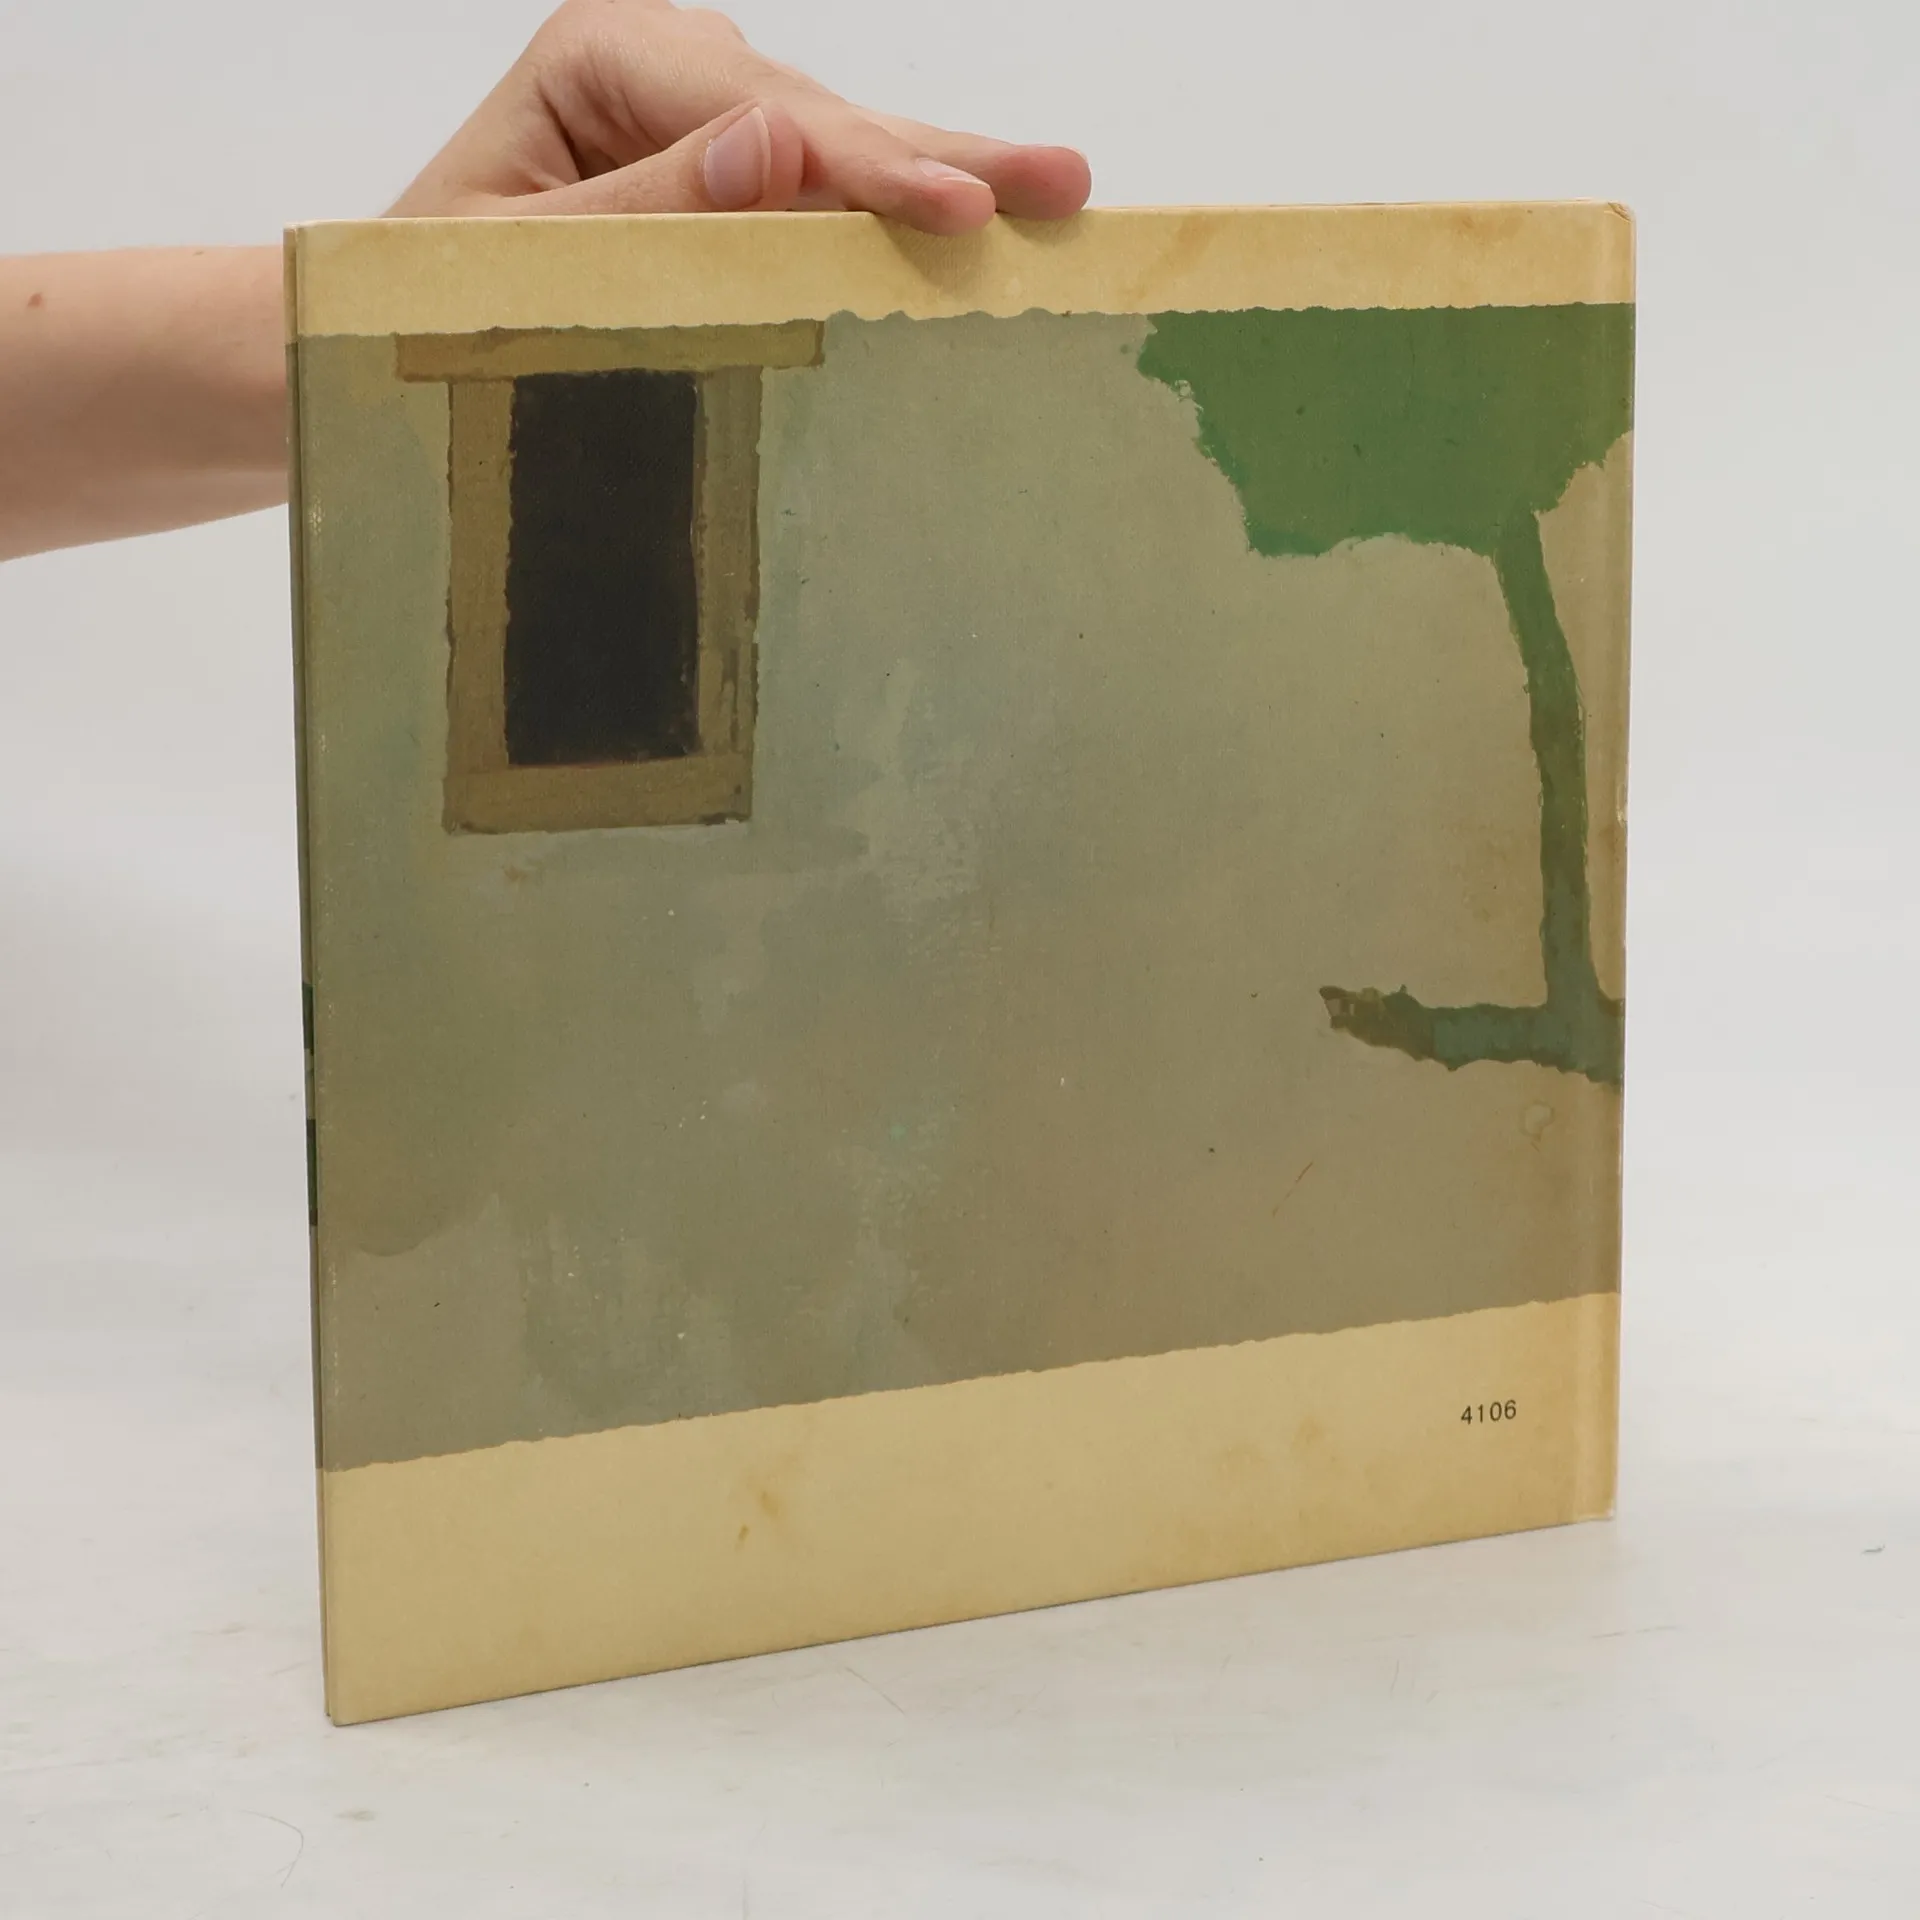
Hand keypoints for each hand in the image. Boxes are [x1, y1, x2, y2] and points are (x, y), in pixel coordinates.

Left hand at [389, 0, 1091, 233]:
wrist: (396, 329)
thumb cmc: (433, 301)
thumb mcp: (521, 267)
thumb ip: (645, 210)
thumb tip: (778, 148)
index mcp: (602, 59)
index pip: (764, 116)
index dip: (869, 168)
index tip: (962, 209)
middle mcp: (665, 66)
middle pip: (825, 113)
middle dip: (942, 155)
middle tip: (1063, 182)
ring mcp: (706, 112)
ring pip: (842, 145)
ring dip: (945, 173)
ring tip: (1055, 193)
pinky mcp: (729, 166)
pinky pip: (825, 188)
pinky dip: (899, 209)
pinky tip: (979, 215)